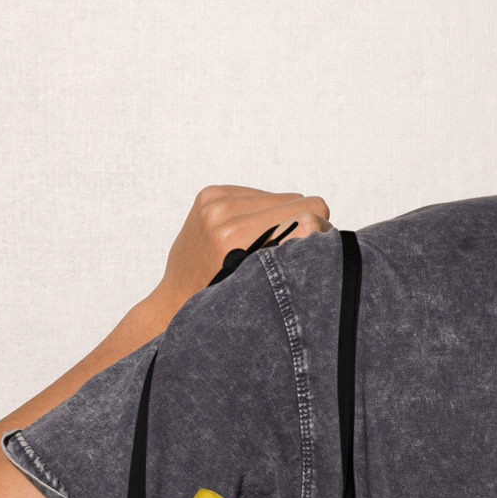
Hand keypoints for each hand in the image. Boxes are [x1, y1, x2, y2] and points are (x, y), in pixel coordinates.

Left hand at [146, 185, 332, 323]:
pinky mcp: (210, 194)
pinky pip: (259, 194)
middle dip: (301, 227)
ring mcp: (213, 200)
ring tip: (264, 249)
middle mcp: (222, 212)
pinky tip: (250, 237)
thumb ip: (290, 254)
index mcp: (235, 237)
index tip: (315, 255)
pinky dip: (263, 214)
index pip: (307, 215)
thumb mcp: (261, 288)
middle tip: (286, 257)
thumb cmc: (221, 303)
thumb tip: (321, 226)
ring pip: (281, 197)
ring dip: (281, 220)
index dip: (321, 234)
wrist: (176, 301)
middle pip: (297, 202)